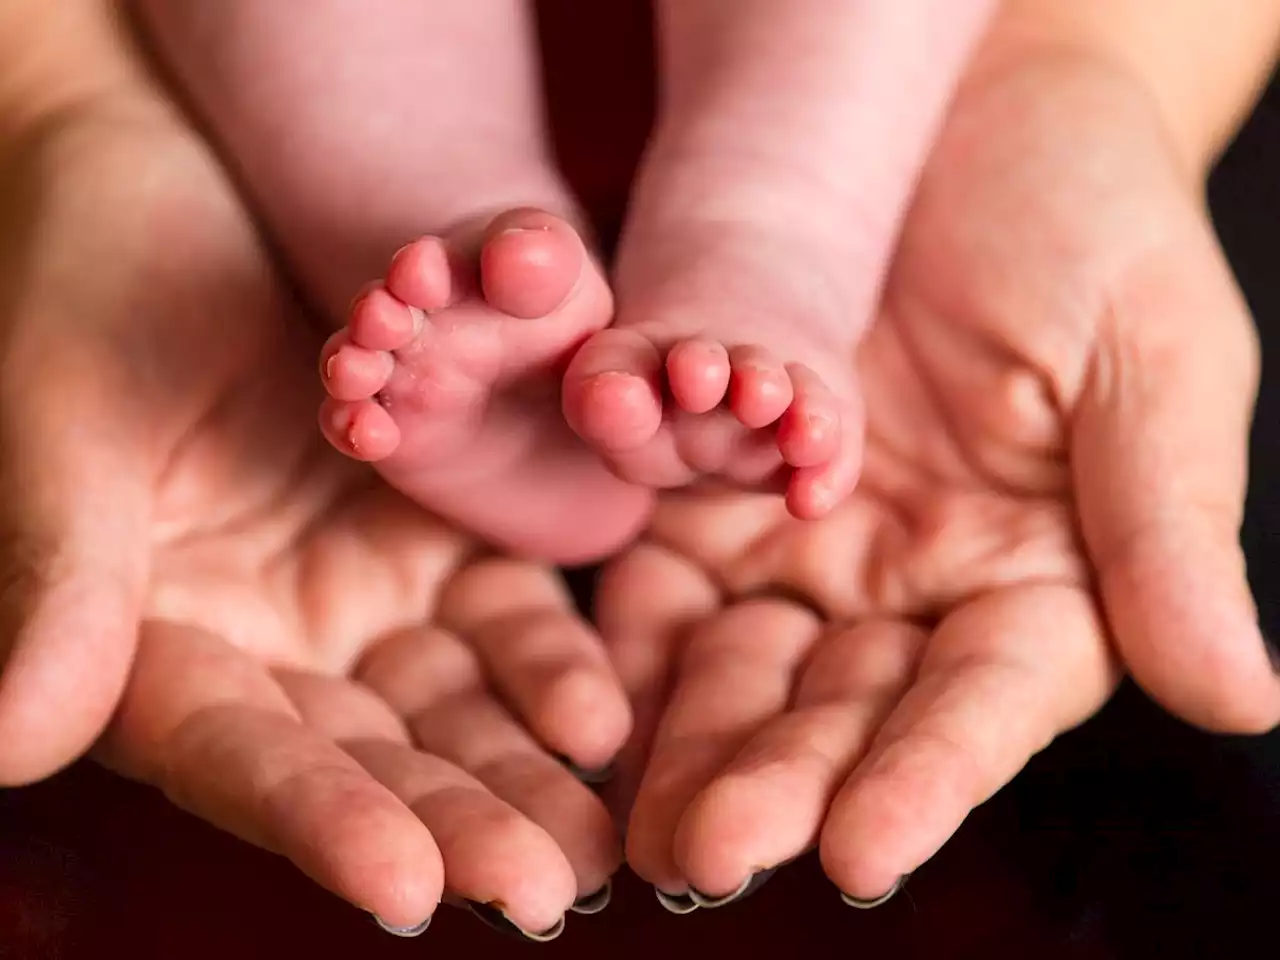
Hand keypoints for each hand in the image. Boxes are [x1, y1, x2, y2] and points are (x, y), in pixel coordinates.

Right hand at [0, 100, 626, 937]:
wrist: (172, 181)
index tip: (408, 886)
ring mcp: (351, 594)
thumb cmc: (87, 282)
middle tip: (546, 888)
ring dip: (521, 771)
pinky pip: (497, 617)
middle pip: (365, 758)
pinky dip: (546, 665)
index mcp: (152, 641)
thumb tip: (15, 745)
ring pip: (445, 707)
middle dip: (454, 821)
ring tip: (596, 837)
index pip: (238, 756)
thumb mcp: (70, 423)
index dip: (319, 822)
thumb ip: (59, 579)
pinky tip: (602, 713)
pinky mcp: (426, 539)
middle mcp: (263, 642)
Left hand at [600, 50, 1277, 908]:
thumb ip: (1167, 530)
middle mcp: (915, 588)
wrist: (966, 115)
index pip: (983, 704)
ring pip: (740, 667)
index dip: (928, 779)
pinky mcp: (718, 494)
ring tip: (633, 823)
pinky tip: (582, 697)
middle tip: (706, 854)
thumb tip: (1238, 699)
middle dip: (776, 781)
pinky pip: (663, 579)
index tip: (867, 851)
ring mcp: (808, 546)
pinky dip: (626, 637)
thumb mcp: (1150, 359)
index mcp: (1039, 580)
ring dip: (684, 741)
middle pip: (842, 709)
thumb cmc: (1091, 217)